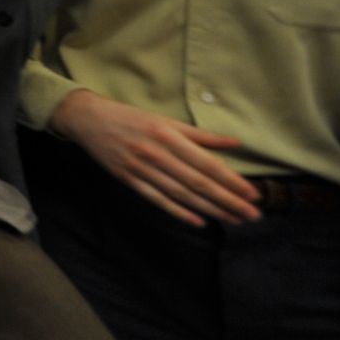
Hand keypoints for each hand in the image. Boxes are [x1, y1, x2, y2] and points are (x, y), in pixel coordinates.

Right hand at [51, 90, 260, 226]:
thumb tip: (233, 142)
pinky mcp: (128, 179)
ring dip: (210, 209)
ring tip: (234, 220)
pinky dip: (178, 212)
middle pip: (197, 182)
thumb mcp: (164, 120)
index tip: (253, 193)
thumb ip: (199, 135)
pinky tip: (199, 222)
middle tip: (252, 215)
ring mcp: (141, 169)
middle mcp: (156, 153)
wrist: (87, 119)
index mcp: (167, 135)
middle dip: (227, 200)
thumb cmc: (129, 117)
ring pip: (181, 194)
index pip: (206, 162)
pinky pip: (157, 199)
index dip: (231, 180)